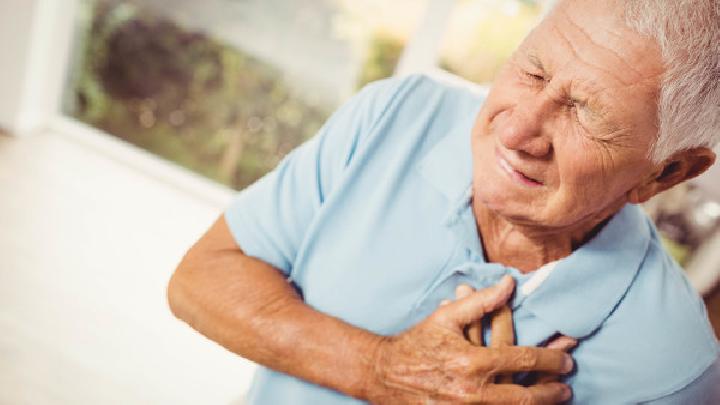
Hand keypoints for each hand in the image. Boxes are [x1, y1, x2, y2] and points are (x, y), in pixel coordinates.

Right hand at [365, 276, 573, 403]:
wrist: (385, 375)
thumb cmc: (417, 344)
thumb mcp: (446, 318)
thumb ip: (481, 302)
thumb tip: (509, 284)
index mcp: (472, 362)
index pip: (523, 360)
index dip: (550, 359)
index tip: (567, 358)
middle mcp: (472, 392)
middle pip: (525, 397)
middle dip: (551, 392)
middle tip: (567, 387)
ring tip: (556, 399)